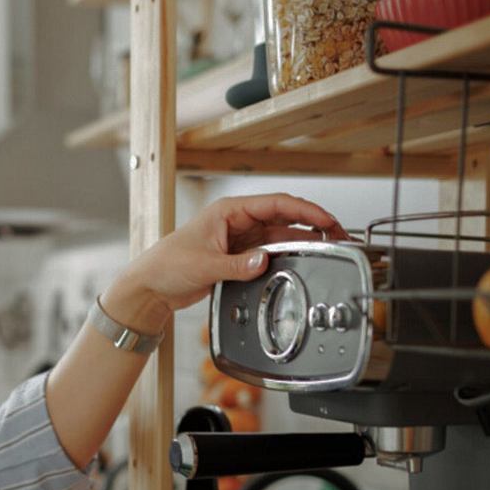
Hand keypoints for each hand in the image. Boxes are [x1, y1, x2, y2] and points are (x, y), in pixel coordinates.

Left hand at [104, 193, 347, 332]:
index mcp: (229, 211)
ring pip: (280, 235)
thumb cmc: (167, 265)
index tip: (327, 221)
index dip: (305, 211)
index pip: (276, 203)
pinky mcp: (240, 256)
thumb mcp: (203, 265)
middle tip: (338, 235)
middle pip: (284, 217)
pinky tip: (303, 260)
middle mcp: (238, 221)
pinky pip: (271, 252)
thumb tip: (263, 262)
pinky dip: (288, 255)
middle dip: (312, 224)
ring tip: (328, 249)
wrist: (151, 286)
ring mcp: (240, 238)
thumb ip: (236, 265)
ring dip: (303, 241)